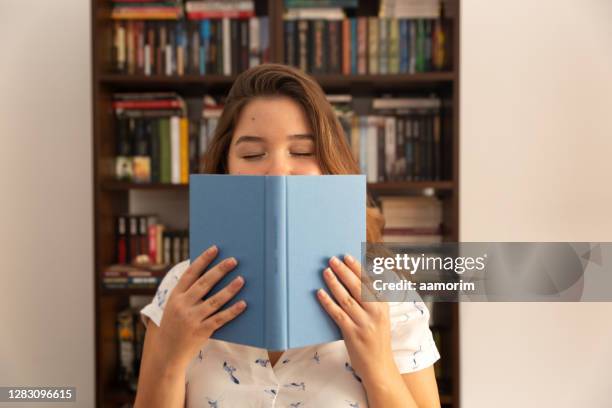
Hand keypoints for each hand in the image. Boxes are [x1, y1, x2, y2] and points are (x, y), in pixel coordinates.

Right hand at [156, 245, 246, 370]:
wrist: (166, 353)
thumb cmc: (173, 326)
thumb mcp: (174, 307)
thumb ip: (187, 293)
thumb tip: (209, 275)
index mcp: (175, 296)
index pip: (190, 273)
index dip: (203, 260)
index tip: (215, 248)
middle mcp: (183, 305)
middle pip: (204, 284)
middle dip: (219, 270)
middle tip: (233, 260)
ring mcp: (192, 319)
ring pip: (214, 301)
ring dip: (229, 289)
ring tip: (241, 279)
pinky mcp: (201, 331)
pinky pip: (220, 319)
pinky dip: (232, 311)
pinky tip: (243, 304)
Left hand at [317, 254, 396, 385]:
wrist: (379, 366)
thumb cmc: (377, 339)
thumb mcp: (381, 317)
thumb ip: (372, 299)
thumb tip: (356, 278)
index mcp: (383, 306)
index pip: (370, 282)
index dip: (358, 268)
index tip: (347, 256)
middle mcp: (375, 313)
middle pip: (357, 287)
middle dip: (344, 271)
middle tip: (333, 260)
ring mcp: (363, 323)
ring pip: (346, 298)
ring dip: (334, 283)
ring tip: (326, 271)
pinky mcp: (352, 333)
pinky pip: (337, 314)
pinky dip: (328, 302)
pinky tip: (320, 293)